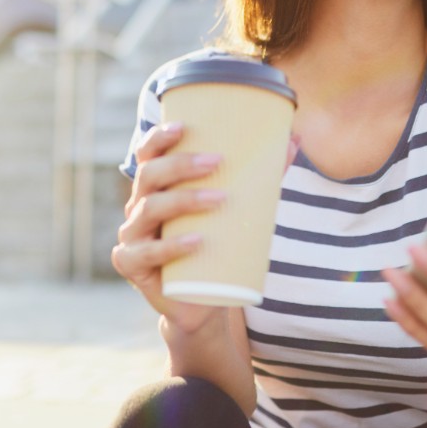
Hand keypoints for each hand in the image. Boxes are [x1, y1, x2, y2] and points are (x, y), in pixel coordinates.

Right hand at [112, 124, 300, 334]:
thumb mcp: (235, 211)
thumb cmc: (216, 248)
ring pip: (149, 209)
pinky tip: (197, 241)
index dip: (159, 138)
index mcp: (156, 189)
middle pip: (149, 176)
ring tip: (219, 199)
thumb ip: (260, 177)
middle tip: (217, 162)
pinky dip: (172, 246)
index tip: (184, 126)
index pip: (149, 155)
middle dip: (181, 165)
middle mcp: (138, 207)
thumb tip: (294, 141)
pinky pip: (147, 253)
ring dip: (184, 200)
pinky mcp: (132, 265)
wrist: (202, 301)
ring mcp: (132, 236)